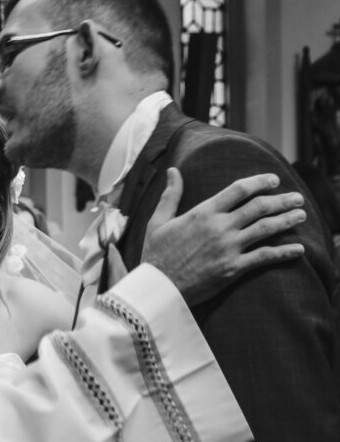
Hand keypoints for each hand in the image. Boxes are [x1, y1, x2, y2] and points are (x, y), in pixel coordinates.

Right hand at [141, 168, 305, 304]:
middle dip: (281, 200)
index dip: (259, 181)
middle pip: (258, 207)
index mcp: (202, 212)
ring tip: (301, 215)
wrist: (158, 286)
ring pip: (266, 229)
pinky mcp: (233, 268)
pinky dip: (284, 252)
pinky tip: (298, 249)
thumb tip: (173, 170)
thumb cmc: (155, 253)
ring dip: (287, 220)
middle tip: (296, 197)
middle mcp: (219, 227)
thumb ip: (170, 195)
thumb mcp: (158, 220)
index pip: (238, 190)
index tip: (273, 179)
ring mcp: (228, 248)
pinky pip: (264, 257)